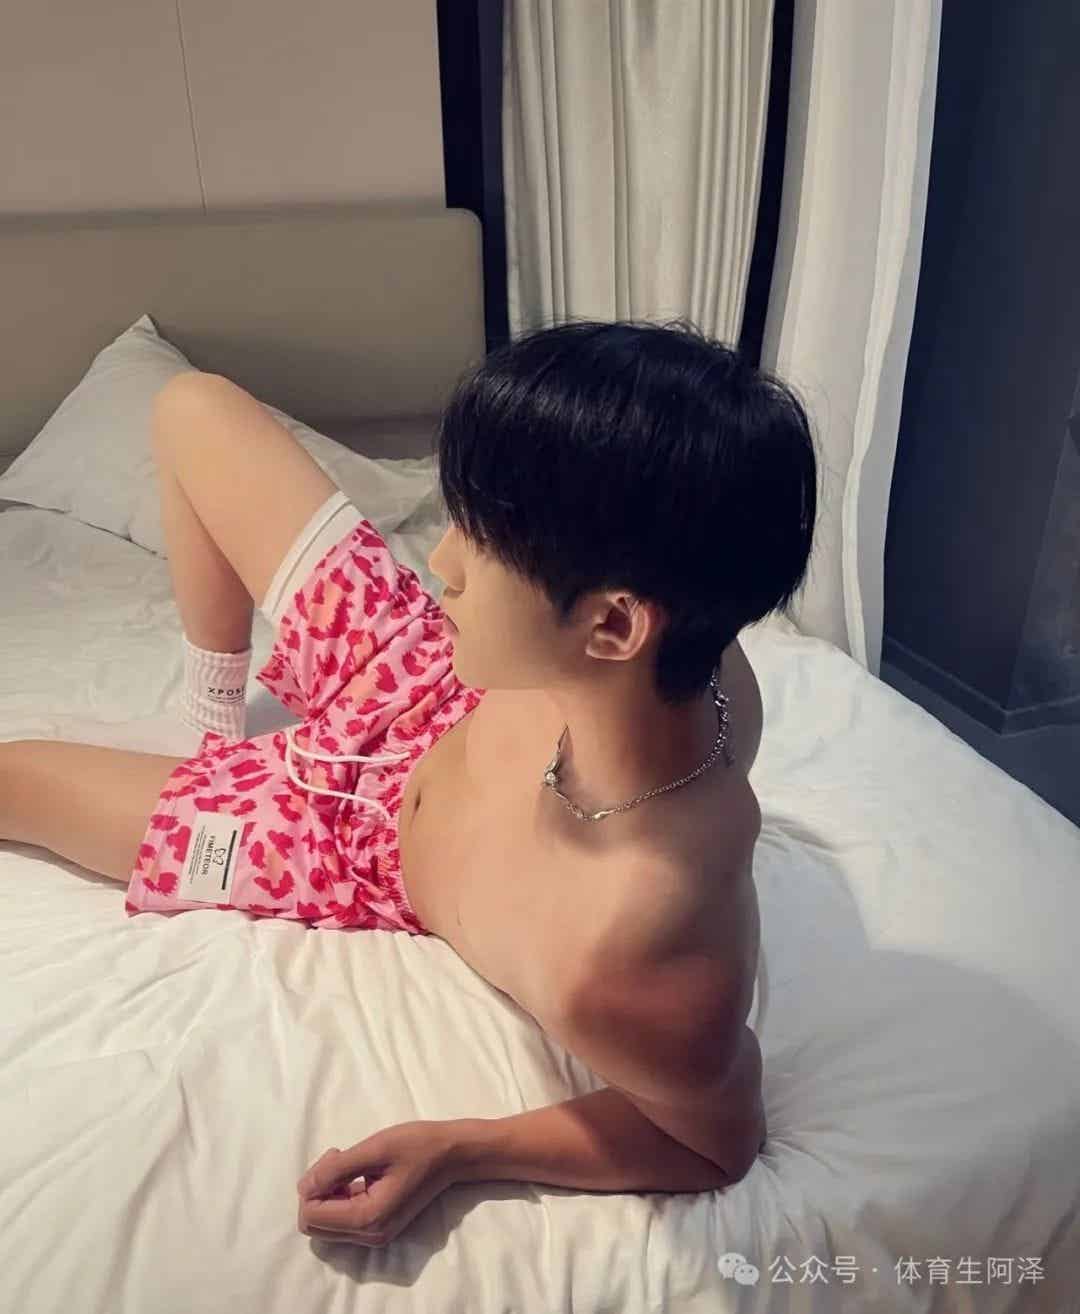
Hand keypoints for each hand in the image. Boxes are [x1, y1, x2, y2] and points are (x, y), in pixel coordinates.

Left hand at [297, 1120, 458, 1246]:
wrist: (453, 1154)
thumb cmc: (418, 1145)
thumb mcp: (375, 1149)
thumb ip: (336, 1169)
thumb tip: (304, 1187)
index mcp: (368, 1218)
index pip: (311, 1216)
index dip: (313, 1183)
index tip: (336, 1155)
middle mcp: (369, 1236)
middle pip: (314, 1226)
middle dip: (316, 1191)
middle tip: (339, 1158)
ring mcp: (375, 1236)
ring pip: (326, 1224)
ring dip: (327, 1193)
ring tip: (348, 1163)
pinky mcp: (379, 1228)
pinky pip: (342, 1221)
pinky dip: (339, 1198)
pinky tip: (356, 1175)